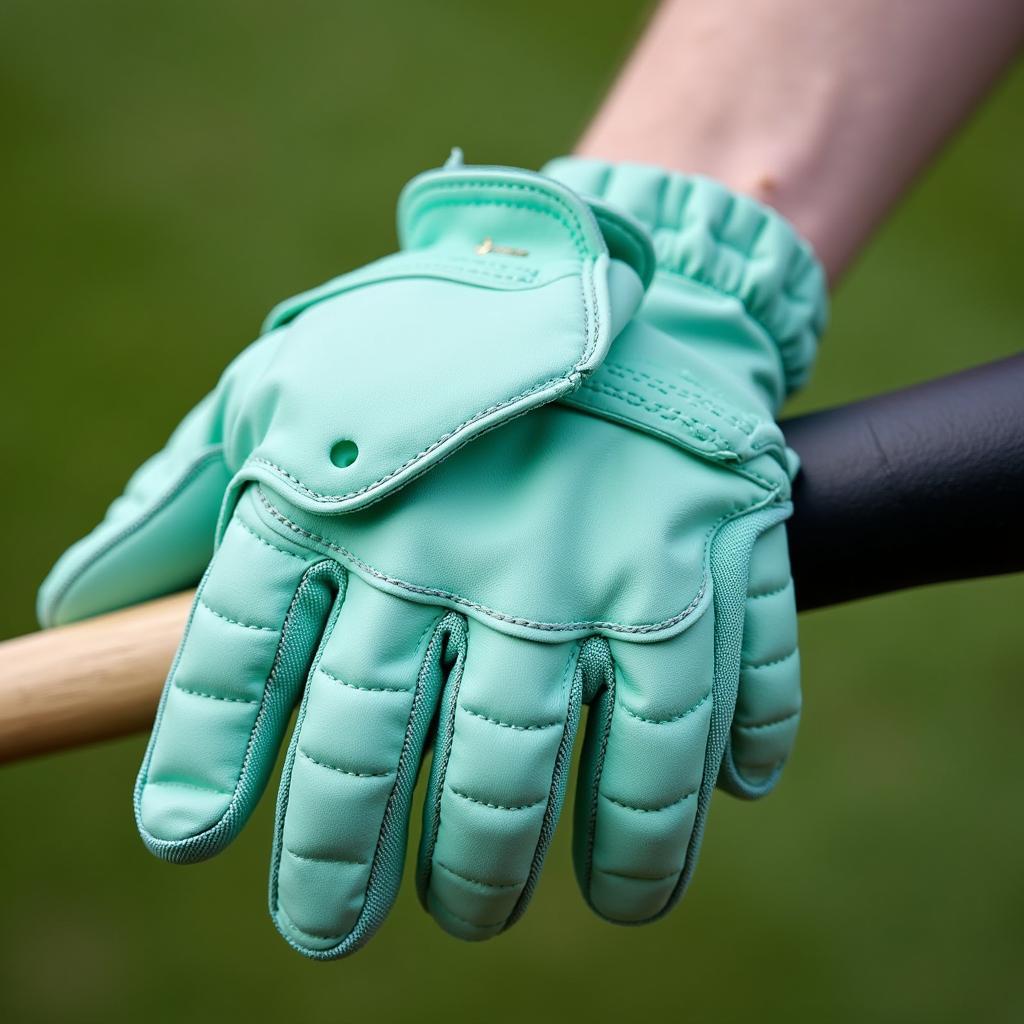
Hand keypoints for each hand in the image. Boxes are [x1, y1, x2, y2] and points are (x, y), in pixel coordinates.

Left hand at [38, 156, 826, 958]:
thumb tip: (77, 607)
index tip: (191, 838)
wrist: (600, 264)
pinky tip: (650, 848)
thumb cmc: (430, 341)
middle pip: (387, 752)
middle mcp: (459, 540)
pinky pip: (706, 707)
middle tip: (333, 924)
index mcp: (345, 493)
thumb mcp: (288, 386)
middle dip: (349, 864)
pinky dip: (680, 797)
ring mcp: (592, 554)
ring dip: (512, 867)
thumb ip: (186, 496)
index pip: (244, 662)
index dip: (208, 765)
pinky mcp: (709, 553)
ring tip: (483, 911)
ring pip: (544, 766)